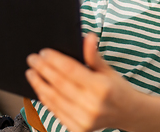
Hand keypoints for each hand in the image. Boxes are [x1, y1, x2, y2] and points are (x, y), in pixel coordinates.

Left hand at [26, 33, 159, 131]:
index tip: (43, 52)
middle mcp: (92, 105)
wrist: (128, 113)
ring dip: (40, 84)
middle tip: (32, 59)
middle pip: (60, 84)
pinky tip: (40, 88)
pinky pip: (56, 111)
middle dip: (43, 70)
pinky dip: (46, 99)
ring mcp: (84, 119)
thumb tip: (88, 36)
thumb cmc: (117, 89)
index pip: (71, 71)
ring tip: (31, 72)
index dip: (55, 60)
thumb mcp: (108, 70)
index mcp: (102, 87)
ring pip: (55, 99)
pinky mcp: (78, 128)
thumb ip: (94, 55)